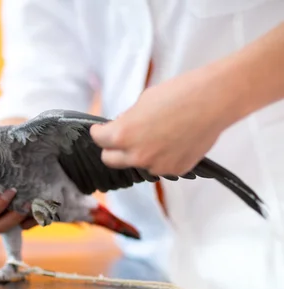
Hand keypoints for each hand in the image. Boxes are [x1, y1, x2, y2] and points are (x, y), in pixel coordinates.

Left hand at [89, 64, 235, 175]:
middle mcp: (137, 156)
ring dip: (140, 153)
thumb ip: (127, 120)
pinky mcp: (176, 170)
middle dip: (112, 149)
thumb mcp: (142, 102)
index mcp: (123, 135)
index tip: (101, 129)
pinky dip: (161, 157)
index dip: (99, 132)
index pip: (98, 140)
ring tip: (157, 135)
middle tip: (120, 138)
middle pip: (110, 160)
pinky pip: (160, 167)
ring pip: (137, 164)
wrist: (214, 100)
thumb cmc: (179, 93)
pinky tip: (173, 141)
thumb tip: (121, 127)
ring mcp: (157, 166)